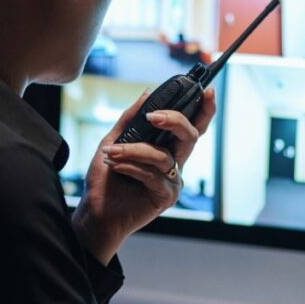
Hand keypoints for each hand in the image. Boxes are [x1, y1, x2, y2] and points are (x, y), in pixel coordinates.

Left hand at [71, 87, 215, 263]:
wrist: (96, 212)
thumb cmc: (106, 180)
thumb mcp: (112, 141)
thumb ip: (130, 119)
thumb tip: (148, 93)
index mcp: (166, 148)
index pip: (191, 127)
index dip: (204, 110)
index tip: (208, 91)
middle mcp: (174, 163)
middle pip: (190, 136)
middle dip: (175, 120)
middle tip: (153, 116)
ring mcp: (173, 181)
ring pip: (163, 155)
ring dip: (134, 150)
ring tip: (110, 152)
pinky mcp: (166, 196)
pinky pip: (153, 174)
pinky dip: (131, 167)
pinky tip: (115, 166)